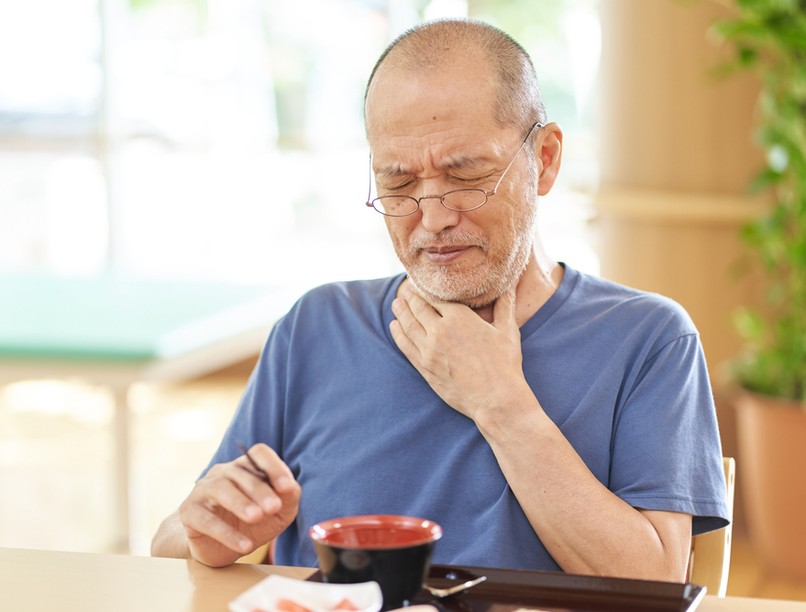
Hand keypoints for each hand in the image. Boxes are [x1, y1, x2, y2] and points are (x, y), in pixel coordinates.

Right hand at [177, 443, 299, 566]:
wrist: (220, 550)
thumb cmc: (252, 526)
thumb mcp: (278, 514)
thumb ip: (288, 498)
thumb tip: (291, 487)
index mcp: (246, 468)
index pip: (259, 453)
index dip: (273, 466)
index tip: (286, 487)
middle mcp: (223, 473)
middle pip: (240, 471)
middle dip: (259, 490)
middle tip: (273, 508)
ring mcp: (203, 490)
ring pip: (219, 488)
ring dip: (240, 503)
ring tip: (256, 518)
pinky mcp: (189, 512)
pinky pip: (205, 519)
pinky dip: (226, 533)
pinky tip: (244, 545)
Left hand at [389, 283, 528, 422]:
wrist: (496, 399)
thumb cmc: (505, 364)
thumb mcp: (507, 331)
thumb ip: (505, 305)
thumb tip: (510, 285)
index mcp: (460, 317)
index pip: (436, 297)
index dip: (427, 290)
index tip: (422, 284)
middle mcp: (440, 330)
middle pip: (419, 308)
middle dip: (410, 298)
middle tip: (405, 290)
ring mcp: (429, 350)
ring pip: (409, 325)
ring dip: (401, 312)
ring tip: (396, 304)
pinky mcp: (424, 367)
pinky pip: (405, 346)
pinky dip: (398, 334)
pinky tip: (395, 327)